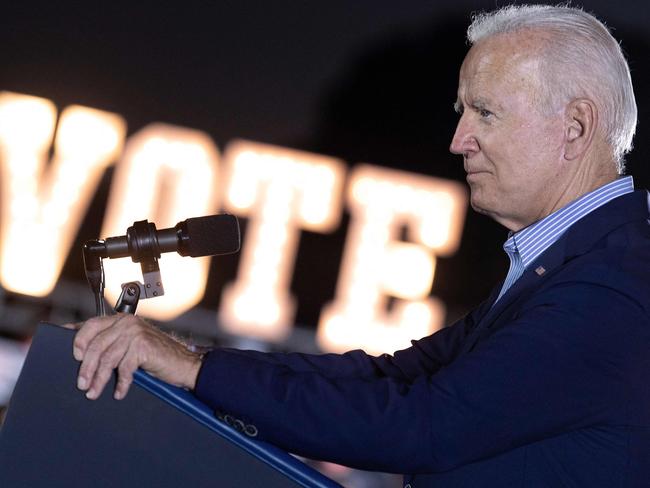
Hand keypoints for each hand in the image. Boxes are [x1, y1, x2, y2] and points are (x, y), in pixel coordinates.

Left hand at [63, 314, 202, 400]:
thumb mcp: (131, 346)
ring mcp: (136, 333)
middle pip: (96, 345)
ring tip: (93, 393)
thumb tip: (82, 353)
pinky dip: (121, 383)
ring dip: (99, 379)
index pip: (91, 325)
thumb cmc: (157, 357)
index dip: (78, 341)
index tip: (72, 358)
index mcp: (122, 319)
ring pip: (107, 358)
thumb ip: (112, 343)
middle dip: (86, 368)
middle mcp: (127, 322)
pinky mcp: (143, 346)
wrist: (184, 364)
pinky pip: (124, 368)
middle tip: (82, 385)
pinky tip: (119, 393)